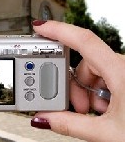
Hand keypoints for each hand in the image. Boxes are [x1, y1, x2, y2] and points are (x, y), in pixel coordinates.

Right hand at [31, 20, 124, 141]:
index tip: (41, 27)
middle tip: (76, 106)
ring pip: (93, 71)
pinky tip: (103, 110)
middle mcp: (123, 65)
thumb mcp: (107, 132)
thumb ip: (71, 125)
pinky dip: (96, 91)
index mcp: (121, 72)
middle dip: (74, 84)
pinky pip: (103, 76)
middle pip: (84, 62)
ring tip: (93, 113)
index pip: (83, 40)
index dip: (59, 30)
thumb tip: (45, 119)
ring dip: (86, 91)